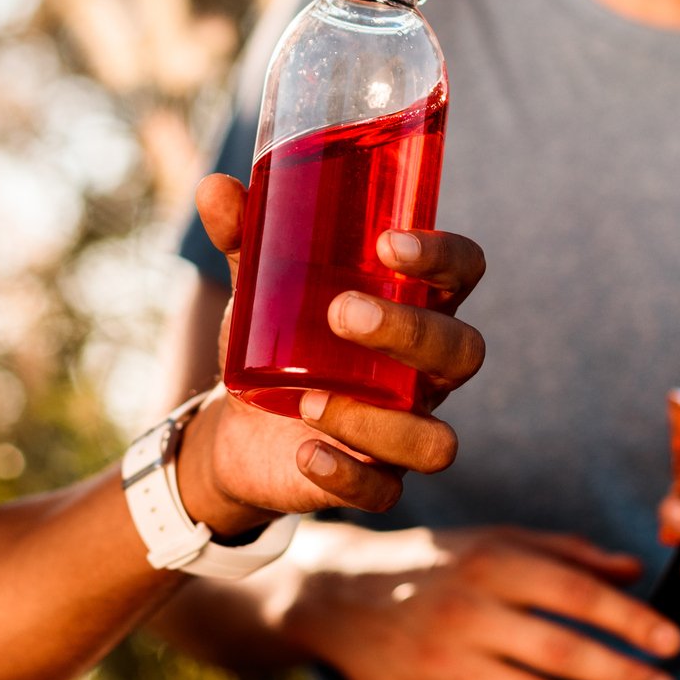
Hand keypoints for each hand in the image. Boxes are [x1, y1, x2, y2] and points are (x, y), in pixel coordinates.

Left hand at [175, 173, 485, 527]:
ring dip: (381, 421)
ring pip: (437, 440)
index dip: (443, 257)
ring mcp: (405, 429)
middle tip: (341, 312)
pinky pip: (384, 493)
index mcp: (415, 304)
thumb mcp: (257, 285)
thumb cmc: (277, 336)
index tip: (389, 243)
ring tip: (311, 399)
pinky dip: (346, 476)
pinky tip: (304, 453)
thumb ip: (243, 238)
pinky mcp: (373, 481)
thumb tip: (215, 186)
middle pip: (461, 351)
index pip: (463, 271)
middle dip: (409, 331)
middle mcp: (424, 370)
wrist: (239, 423)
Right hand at [282, 525, 679, 679]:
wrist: (342, 599)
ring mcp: (446, 664)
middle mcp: (468, 613)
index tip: (672, 642)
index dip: (628, 620)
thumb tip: (636, 572)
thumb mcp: (496, 541)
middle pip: (559, 653)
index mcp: (491, 565)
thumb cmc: (438, 565)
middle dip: (621, 676)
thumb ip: (567, 554)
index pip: (574, 594)